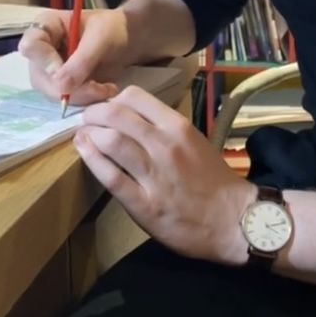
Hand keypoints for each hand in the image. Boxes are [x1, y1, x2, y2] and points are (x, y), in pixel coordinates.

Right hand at [19, 9, 132, 105]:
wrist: (128, 39)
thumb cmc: (113, 29)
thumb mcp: (100, 39)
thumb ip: (81, 61)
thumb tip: (61, 87)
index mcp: (46, 26)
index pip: (31, 46)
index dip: (44, 62)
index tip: (65, 74)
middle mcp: (42, 49)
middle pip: (39, 76)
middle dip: (66, 88)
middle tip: (96, 89)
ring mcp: (50, 69)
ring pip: (52, 92)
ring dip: (79, 96)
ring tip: (105, 89)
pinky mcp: (63, 84)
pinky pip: (65, 99)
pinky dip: (85, 100)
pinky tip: (105, 91)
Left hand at [74, 85, 256, 264]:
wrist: (232, 219)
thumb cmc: (213, 180)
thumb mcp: (193, 141)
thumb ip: (164, 129)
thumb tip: (130, 117)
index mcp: (178, 127)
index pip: (136, 97)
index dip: (113, 99)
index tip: (105, 106)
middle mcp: (165, 145)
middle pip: (117, 116)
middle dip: (94, 114)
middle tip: (86, 119)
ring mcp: (154, 174)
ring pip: (111, 141)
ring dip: (89, 134)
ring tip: (82, 135)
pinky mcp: (144, 203)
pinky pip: (111, 177)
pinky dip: (92, 160)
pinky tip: (84, 153)